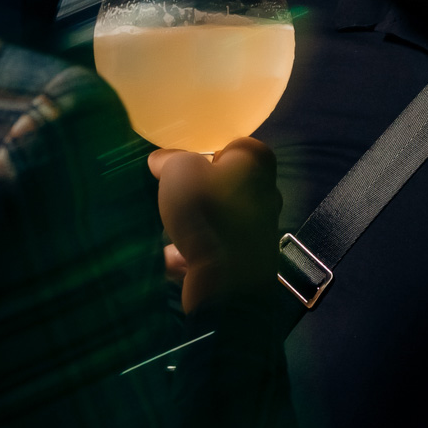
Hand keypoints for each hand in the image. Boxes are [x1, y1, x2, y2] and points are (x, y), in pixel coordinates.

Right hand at [147, 138, 281, 317]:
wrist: (226, 281)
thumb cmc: (207, 212)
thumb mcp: (179, 170)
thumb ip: (170, 159)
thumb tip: (162, 161)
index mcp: (256, 161)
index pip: (227, 146)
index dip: (198, 154)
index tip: (176, 168)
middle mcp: (265, 192)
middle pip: (218, 184)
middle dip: (192, 194)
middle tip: (170, 200)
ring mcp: (257, 228)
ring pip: (213, 218)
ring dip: (189, 227)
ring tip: (169, 234)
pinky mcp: (246, 258)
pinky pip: (212, 248)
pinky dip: (192, 254)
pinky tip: (175, 259)